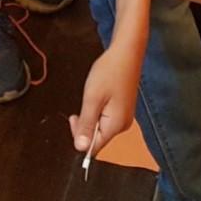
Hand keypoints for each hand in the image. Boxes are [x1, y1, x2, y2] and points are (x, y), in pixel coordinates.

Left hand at [69, 35, 143, 155]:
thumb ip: (86, 125)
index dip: (80, 137)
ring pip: (101, 127)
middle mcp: (123, 125)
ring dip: (91, 116)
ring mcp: (125, 116)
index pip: (94, 147)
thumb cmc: (109, 73)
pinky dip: (98, 110)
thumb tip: (81, 149)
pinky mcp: (124, 108)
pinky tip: (99, 96)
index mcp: (116, 125)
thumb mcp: (92, 99)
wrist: (126, 52)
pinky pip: (107, 118)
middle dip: (85, 125)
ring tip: (92, 97)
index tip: (75, 117)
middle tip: (82, 105)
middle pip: (98, 138)